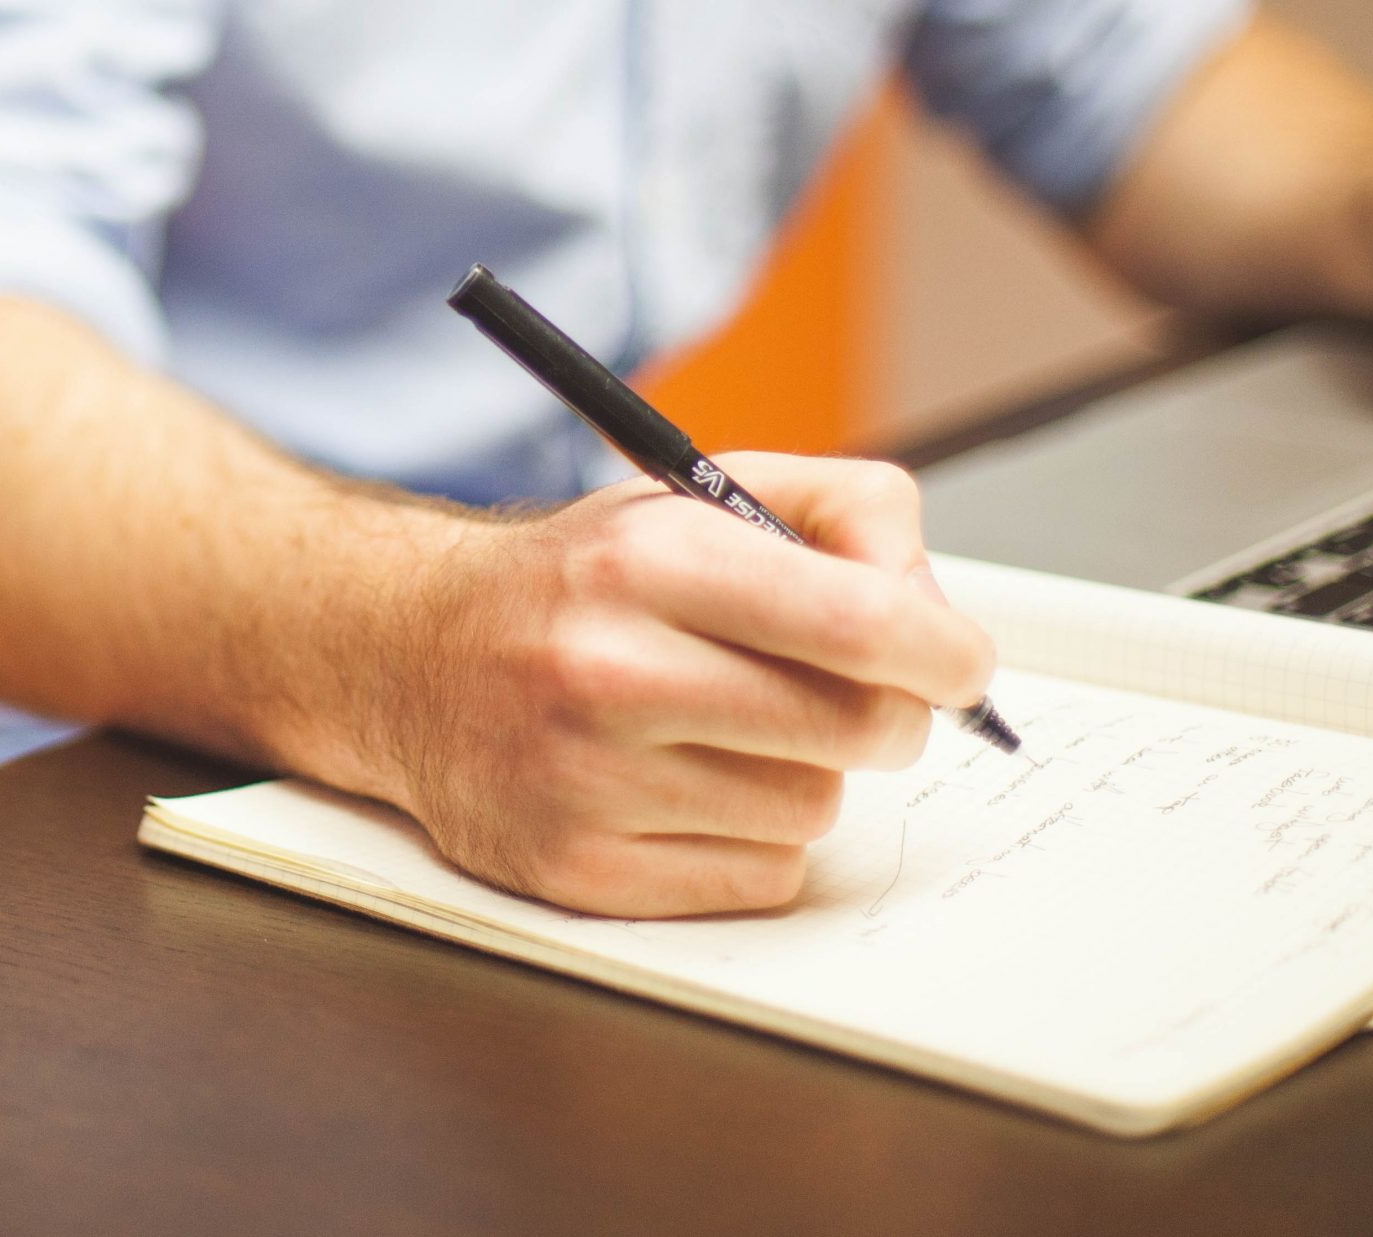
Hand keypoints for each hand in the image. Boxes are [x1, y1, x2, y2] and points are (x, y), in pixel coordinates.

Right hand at [377, 456, 995, 918]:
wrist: (413, 654)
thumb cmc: (584, 579)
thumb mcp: (700, 494)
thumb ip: (844, 513)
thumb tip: (936, 611)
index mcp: (647, 559)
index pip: (856, 621)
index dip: (943, 650)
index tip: (959, 662)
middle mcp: (608, 669)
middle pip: (857, 728)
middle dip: (886, 711)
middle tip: (854, 692)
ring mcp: (586, 780)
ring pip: (813, 808)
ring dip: (804, 772)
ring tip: (731, 728)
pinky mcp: (578, 871)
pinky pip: (761, 877)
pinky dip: (753, 839)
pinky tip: (691, 786)